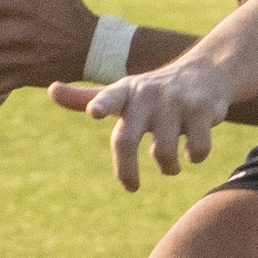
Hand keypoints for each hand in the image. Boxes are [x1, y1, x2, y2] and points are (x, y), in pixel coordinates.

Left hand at [50, 56, 230, 190]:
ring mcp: (176, 101)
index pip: (108, 97)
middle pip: (127, 139)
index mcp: (125, 92)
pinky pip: (196, 149)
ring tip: (170, 167)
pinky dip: (195, 157)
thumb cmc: (155, 90)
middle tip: (131, 186)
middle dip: (126, 170)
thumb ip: (86, 98)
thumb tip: (51, 91)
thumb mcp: (123, 92)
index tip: (95, 113)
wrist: (207, 71)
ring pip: (163, 153)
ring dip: (168, 168)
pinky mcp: (202, 109)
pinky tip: (194, 151)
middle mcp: (148, 94)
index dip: (100, 104)